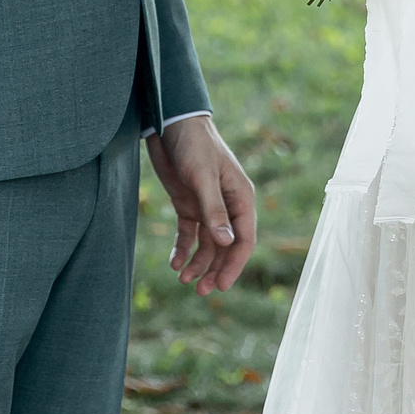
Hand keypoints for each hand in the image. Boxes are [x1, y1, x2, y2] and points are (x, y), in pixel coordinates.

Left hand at [145, 115, 255, 292]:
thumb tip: (225, 243)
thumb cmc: (193, 144)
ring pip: (208, 244)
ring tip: (182, 278)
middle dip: (215, 269)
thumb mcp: (202, 177)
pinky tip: (174, 263)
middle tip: (201, 291)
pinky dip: (183, 249)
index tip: (221, 285)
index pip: (244, 239)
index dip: (234, 264)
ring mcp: (207, 205)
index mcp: (241, 197)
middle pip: (226, 247)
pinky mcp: (188, 203)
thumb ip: (213, 210)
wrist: (170, 122)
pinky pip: (189, 234)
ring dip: (198, 263)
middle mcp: (227, 205)